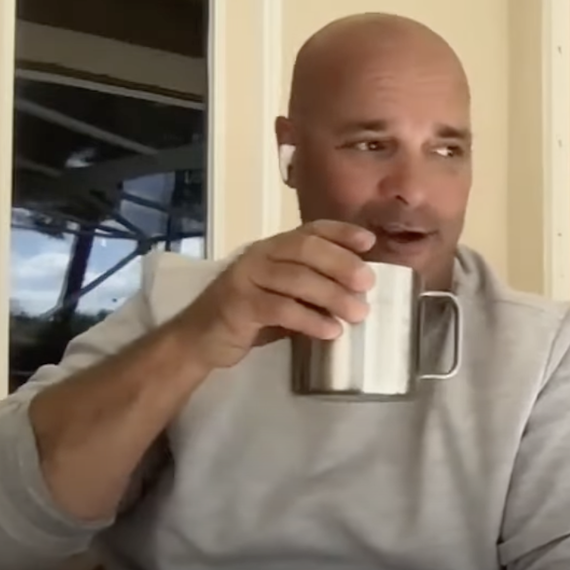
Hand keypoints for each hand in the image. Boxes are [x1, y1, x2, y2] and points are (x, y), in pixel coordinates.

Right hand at [169, 219, 377, 369]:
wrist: (200, 339)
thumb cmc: (251, 316)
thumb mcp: (285, 296)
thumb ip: (314, 288)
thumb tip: (360, 291)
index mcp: (274, 248)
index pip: (311, 230)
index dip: (341, 232)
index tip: (369, 243)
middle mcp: (260, 255)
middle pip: (305, 249)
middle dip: (341, 263)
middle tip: (368, 283)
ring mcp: (246, 277)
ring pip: (295, 278)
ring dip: (332, 295)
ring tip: (358, 314)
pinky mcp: (238, 305)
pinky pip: (280, 308)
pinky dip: (309, 319)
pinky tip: (330, 331)